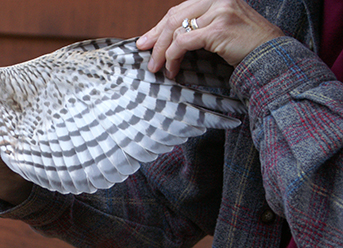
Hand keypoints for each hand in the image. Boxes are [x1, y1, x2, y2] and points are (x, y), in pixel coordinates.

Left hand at [137, 0, 283, 77]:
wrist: (271, 55)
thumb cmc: (246, 46)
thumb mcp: (221, 29)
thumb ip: (200, 27)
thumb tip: (170, 39)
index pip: (180, 9)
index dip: (160, 26)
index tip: (146, 40)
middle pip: (175, 16)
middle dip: (156, 37)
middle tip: (145, 53)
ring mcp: (219, 12)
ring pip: (177, 30)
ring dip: (163, 52)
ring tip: (158, 67)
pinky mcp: (218, 29)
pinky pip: (184, 42)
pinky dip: (173, 57)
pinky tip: (172, 69)